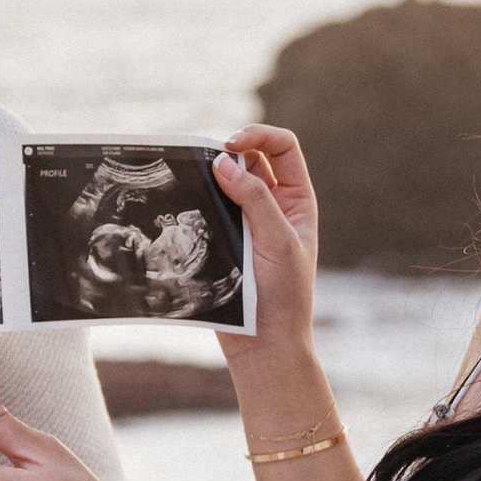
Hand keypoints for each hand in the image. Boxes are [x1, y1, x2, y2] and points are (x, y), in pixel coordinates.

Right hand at [211, 130, 318, 356]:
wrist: (263, 344)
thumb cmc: (283, 296)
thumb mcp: (278, 242)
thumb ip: (254, 200)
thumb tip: (222, 162)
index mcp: (297, 199)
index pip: (282, 147)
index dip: (258, 136)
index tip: (228, 144)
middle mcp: (273, 204)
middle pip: (250, 157)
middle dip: (228, 151)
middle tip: (204, 160)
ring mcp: (246, 221)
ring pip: (225, 182)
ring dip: (210, 175)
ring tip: (192, 177)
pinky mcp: (222, 239)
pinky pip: (207, 208)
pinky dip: (196, 198)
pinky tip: (183, 201)